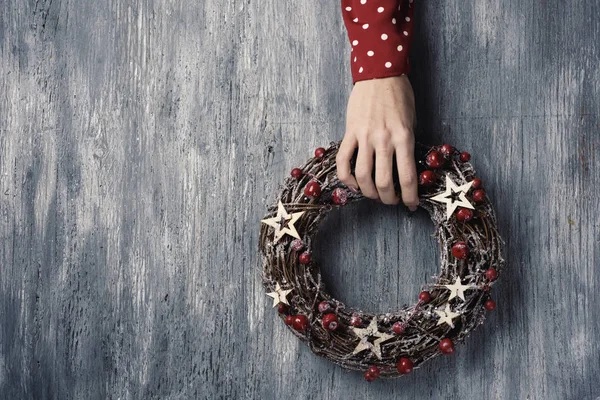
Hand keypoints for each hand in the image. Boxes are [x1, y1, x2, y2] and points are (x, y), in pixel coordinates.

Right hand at [336, 75, 418, 209]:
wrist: (379, 73)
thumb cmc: (399, 96)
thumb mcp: (411, 121)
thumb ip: (405, 145)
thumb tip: (403, 170)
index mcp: (404, 137)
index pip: (407, 177)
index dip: (410, 197)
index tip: (411, 205)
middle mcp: (383, 140)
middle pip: (384, 182)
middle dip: (388, 198)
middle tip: (391, 201)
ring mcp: (364, 137)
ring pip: (362, 176)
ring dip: (369, 192)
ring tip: (374, 195)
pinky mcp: (349, 133)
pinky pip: (343, 162)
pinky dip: (347, 178)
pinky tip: (354, 184)